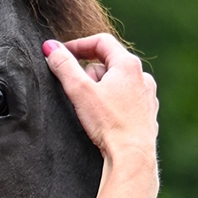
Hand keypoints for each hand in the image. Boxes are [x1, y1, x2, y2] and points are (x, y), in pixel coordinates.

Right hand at [43, 34, 158, 175]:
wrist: (132, 156)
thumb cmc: (108, 123)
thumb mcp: (79, 90)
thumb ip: (63, 65)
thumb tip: (50, 47)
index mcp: (128, 64)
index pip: (101, 41)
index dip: (78, 45)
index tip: (61, 54)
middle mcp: (142, 76)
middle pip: (108, 62)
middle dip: (88, 72)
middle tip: (74, 89)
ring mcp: (147, 95)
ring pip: (117, 82)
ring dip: (101, 88)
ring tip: (90, 108)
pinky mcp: (147, 114)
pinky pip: (126, 99)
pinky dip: (113, 103)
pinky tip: (105, 118)